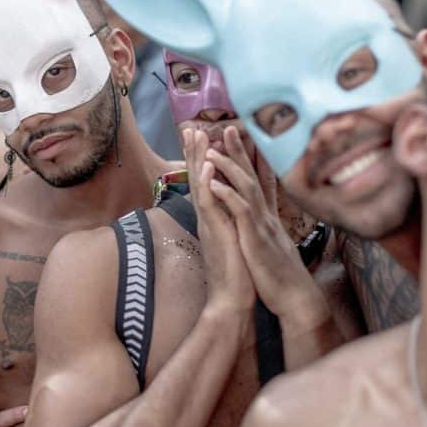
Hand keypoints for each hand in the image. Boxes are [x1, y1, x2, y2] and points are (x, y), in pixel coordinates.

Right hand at [183, 129, 254, 311]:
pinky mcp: (214, 233)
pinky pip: (209, 205)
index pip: (206, 181)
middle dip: (194, 151)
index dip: (201, 158)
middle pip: (198, 177)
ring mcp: (209, 223)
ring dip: (197, 158)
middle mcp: (208, 216)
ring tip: (195, 134)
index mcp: (213, 216)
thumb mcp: (233, 239)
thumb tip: (228, 208)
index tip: (201, 135)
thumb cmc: (236, 273)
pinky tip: (207, 167)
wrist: (232, 300)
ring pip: (200, 185)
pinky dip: (207, 184)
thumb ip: (228, 221)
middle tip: (190, 126)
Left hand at [205, 127, 327, 327]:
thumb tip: (261, 222)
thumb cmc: (281, 276)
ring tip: (212, 150)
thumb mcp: (270, 246)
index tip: (237, 139)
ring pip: (246, 188)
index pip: (257, 181)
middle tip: (226, 127)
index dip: (248, 158)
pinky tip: (214, 184)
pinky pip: (242, 212)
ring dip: (229, 167)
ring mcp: (263, 225)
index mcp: (267, 217)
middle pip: (252, 176)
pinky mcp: (257, 239)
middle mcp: (266, 215)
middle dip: (239, 151)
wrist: (295, 299)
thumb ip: (265, 230)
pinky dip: (228, 196)